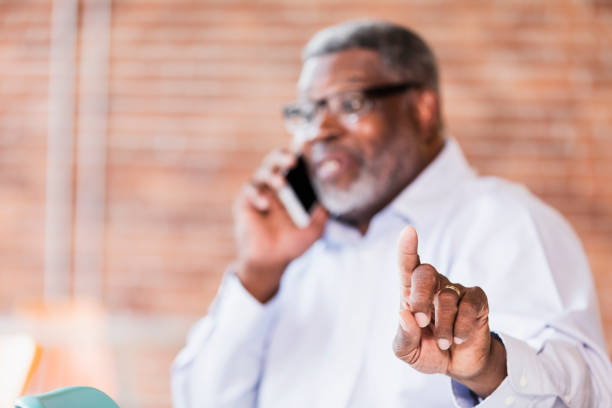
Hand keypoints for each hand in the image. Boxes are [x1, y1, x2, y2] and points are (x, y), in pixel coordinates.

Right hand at [233, 149, 327, 302]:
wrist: (272, 260)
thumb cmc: (293, 242)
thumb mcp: (315, 227)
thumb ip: (323, 211)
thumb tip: (332, 195)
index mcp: (292, 186)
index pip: (294, 163)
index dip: (299, 153)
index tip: (307, 148)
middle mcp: (275, 184)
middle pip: (276, 160)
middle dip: (283, 156)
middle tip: (293, 160)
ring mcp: (260, 191)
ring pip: (262, 172)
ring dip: (272, 175)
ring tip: (280, 183)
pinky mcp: (245, 201)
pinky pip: (249, 190)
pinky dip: (257, 194)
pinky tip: (265, 204)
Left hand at [392, 226, 506, 397]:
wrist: (458, 366)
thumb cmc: (429, 351)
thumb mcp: (408, 351)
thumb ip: (404, 336)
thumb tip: (405, 315)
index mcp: (411, 292)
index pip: (407, 265)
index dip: (407, 248)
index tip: (409, 231)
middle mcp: (433, 286)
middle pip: (425, 273)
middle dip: (421, 297)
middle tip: (422, 321)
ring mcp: (456, 290)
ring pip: (446, 297)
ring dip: (443, 326)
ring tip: (444, 343)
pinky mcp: (476, 300)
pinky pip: (469, 307)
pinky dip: (461, 327)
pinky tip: (459, 338)